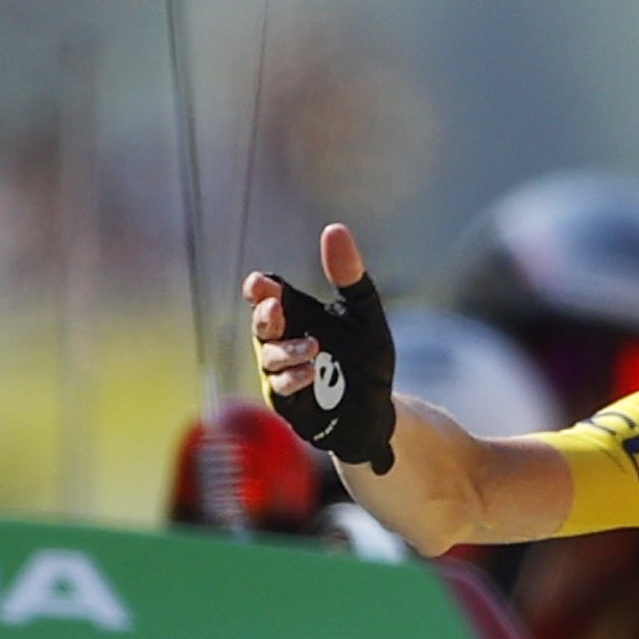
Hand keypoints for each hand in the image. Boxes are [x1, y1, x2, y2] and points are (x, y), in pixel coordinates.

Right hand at [243, 222, 395, 471]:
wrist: (378, 409)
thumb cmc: (367, 358)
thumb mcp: (365, 313)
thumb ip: (349, 275)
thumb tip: (335, 228)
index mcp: (296, 313)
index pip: (268, 294)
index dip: (260, 288)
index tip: (261, 285)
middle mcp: (282, 340)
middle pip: (261, 323)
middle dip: (264, 315)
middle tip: (274, 307)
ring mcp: (281, 372)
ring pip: (268, 357)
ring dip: (286, 350)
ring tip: (313, 347)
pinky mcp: (288, 403)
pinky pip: (280, 388)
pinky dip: (292, 378)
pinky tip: (310, 371)